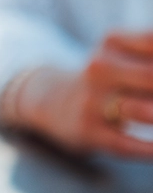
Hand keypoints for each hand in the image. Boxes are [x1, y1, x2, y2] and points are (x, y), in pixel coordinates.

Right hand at [13, 31, 152, 157]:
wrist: (50, 100)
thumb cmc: (105, 77)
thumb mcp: (123, 51)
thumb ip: (149, 51)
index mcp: (112, 43)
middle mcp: (99, 68)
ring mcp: (91, 102)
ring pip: (142, 111)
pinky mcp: (88, 133)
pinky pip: (126, 145)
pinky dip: (149, 149)